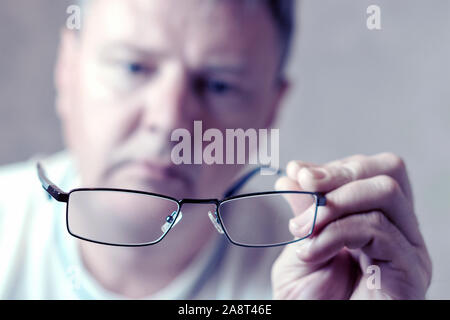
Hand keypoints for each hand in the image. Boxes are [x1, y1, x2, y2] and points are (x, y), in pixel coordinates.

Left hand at [271, 153, 431, 298]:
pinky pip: (376, 228)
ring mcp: (407, 249)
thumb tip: (295, 174)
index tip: (296, 173)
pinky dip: (336, 232)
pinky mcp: (409, 270)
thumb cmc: (310, 299)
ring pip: (385, 192)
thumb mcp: (301, 244)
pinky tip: (312, 251)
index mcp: (376, 219)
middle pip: (389, 171)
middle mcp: (398, 230)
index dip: (333, 167)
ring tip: (302, 230)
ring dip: (333, 204)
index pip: (370, 171)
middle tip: (305, 185)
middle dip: (340, 172)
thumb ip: (305, 210)